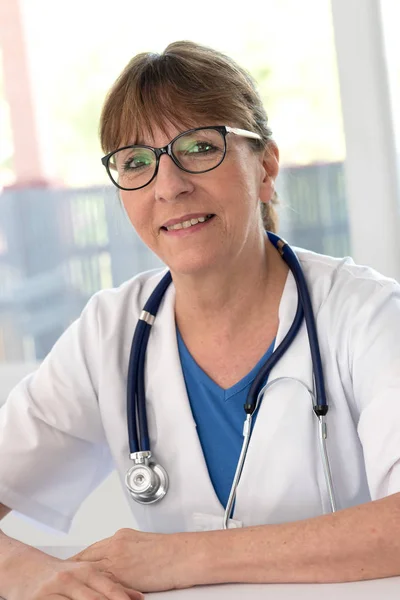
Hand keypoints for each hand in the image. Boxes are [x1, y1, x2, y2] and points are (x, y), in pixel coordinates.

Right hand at [5, 547, 143, 599]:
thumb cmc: (60, 574)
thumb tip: (138, 597)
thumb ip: (111, 585)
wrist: (26, 568)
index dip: (121, 598)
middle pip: (95, 599)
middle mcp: (71, 578)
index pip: (109, 588)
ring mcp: (54, 589)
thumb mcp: (87, 574)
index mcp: (86, 570)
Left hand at [71, 528, 196, 592]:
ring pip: (88, 572)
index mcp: (121, 537)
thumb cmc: (172, 552)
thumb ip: (129, 551)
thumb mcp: (145, 545)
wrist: (185, 555)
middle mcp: (115, 546)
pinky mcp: (121, 574)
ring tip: (68, 591)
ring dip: (78, 582)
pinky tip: (84, 597)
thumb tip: (123, 561)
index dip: (80, 561)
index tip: (70, 567)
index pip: (93, 550)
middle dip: (73, 570)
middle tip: (60, 579)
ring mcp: (116, 560)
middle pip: (85, 559)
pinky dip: (90, 591)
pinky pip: (100, 585)